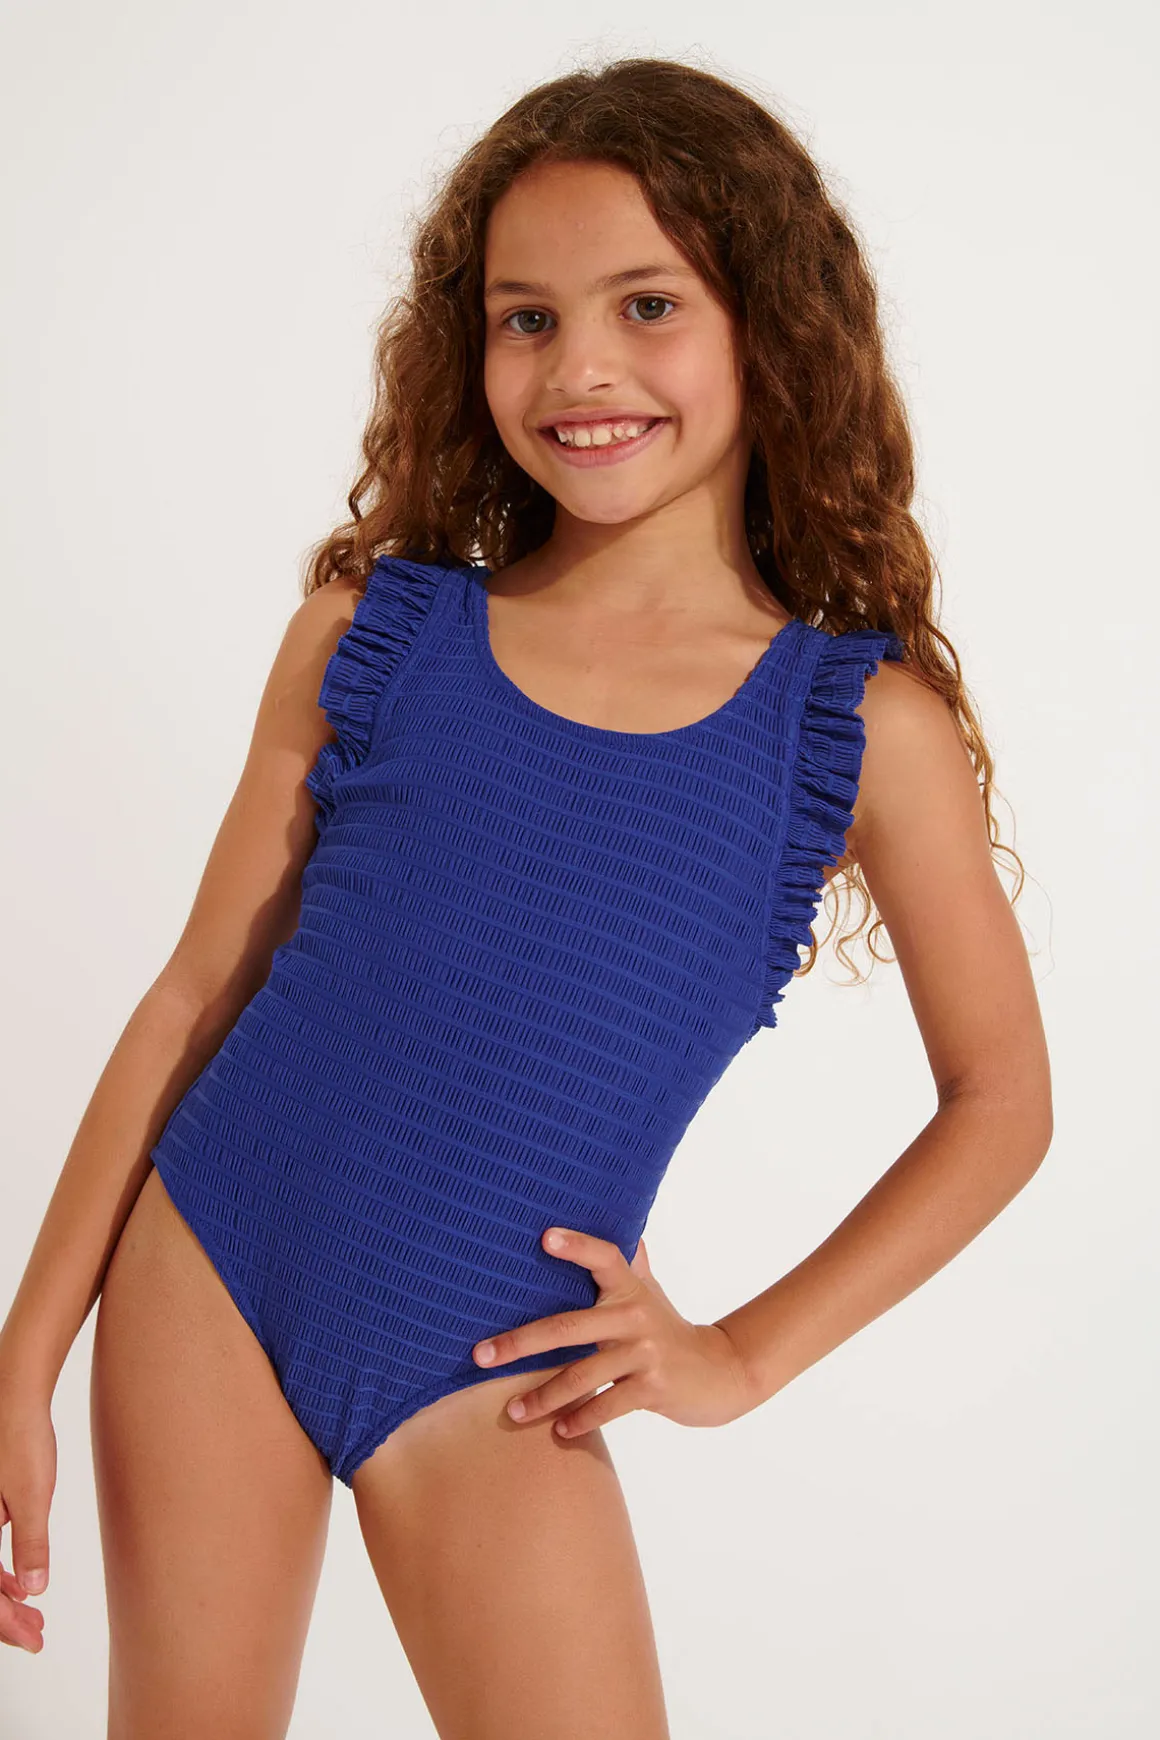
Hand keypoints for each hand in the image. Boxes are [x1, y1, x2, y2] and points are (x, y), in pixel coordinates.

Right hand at [0, 1376, 55, 1654]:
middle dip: (4, 1617)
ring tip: (35, 1615)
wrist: (15, 1388)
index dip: (4, 1624)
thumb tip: (33, 1591)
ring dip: (3, 1597)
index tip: (32, 1639)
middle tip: (36, 1635)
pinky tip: (22, 1582)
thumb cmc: (20, 1437)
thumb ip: (31, 1545)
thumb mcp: (32, 1495)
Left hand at [471, 1226, 754, 1437]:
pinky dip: (578, 1420)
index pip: (605, 1256)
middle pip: (568, 1326)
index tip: (544, 1237)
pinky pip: (605, 1406)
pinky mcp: (652, 1388)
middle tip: (481, 1356)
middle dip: (519, 1342)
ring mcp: (645, 1353)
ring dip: (541, 1397)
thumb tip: (623, 1226)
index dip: (577, 1245)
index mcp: (631, 1288)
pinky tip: (558, 1430)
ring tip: (511, 1412)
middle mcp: (635, 1315)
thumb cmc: (669, 1329)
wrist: (720, 1373)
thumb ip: (631, 1264)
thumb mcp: (650, 1293)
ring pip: (580, 1375)